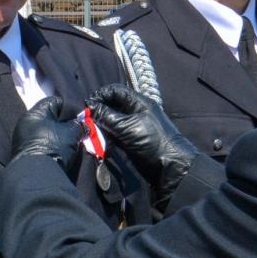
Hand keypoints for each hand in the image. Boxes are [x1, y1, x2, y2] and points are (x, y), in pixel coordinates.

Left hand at [10, 96, 83, 178]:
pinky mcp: (27, 153)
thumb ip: (78, 125)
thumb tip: (82, 125)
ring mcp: (24, 139)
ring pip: (48, 132)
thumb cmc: (53, 147)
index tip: (80, 118)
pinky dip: (53, 145)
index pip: (55, 102)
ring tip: (73, 143)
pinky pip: (43, 144)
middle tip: (79, 131)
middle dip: (66, 124)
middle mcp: (26, 124)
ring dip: (60, 136)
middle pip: (51, 118)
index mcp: (34, 114)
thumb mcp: (71, 133)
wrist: (37, 176)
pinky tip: (62, 152)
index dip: (70, 108)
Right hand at [86, 84, 201, 201]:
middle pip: (112, 105)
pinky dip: (106, 136)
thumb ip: (106, 115)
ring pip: (111, 120)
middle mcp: (135, 111)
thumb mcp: (127, 126)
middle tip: (87, 121)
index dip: (100, 96)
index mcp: (138, 102)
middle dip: (98, 112)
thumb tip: (89, 107)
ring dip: (100, 126)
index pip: (115, 91)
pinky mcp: (130, 140)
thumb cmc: (152, 141)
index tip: (88, 107)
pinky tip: (100, 142)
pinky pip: (114, 134)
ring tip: (92, 132)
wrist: (169, 166)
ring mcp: (133, 126)